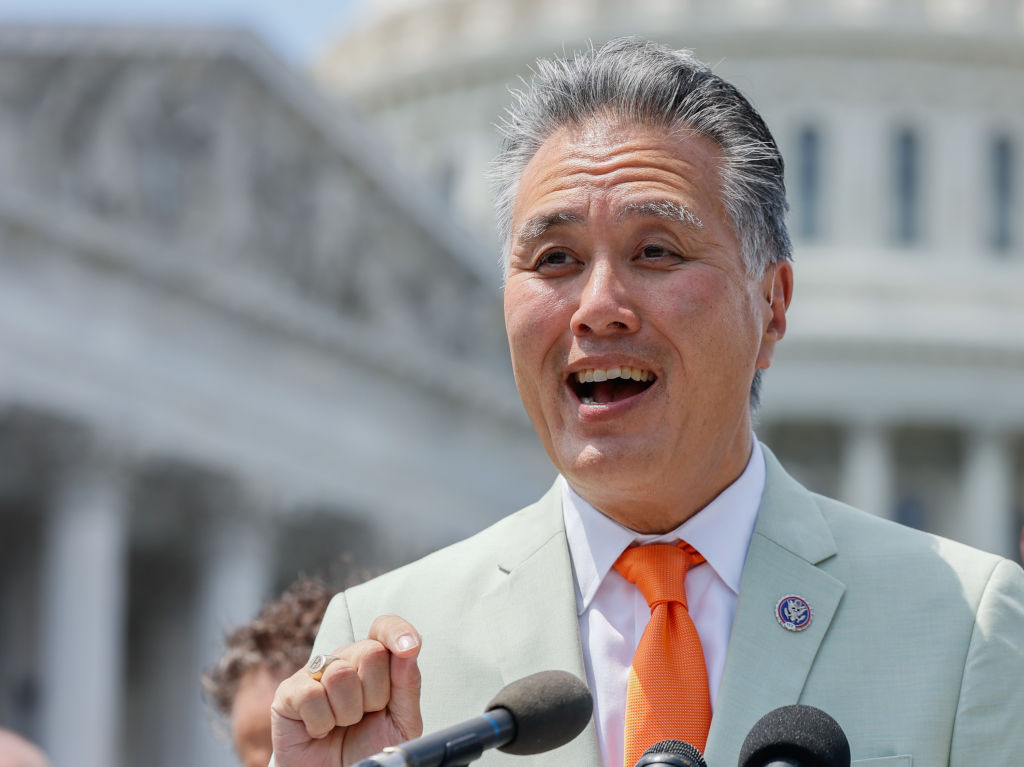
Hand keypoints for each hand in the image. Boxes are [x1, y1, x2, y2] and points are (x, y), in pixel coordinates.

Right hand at [271, 615, 422, 766]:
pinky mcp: (289, 692)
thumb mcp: (402, 722)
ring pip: (341, 674)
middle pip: (370, 652)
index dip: (397, 631)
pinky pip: (311, 695)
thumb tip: (409, 646)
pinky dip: (321, 723)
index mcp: (375, 661)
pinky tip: (320, 730)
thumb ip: (407, 683)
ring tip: (342, 725)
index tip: (408, 647)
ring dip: (348, 712)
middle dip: (375, 695)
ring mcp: (315, 673)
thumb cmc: (370, 748)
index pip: (385, 628)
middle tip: (366, 715)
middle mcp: (345, 659)